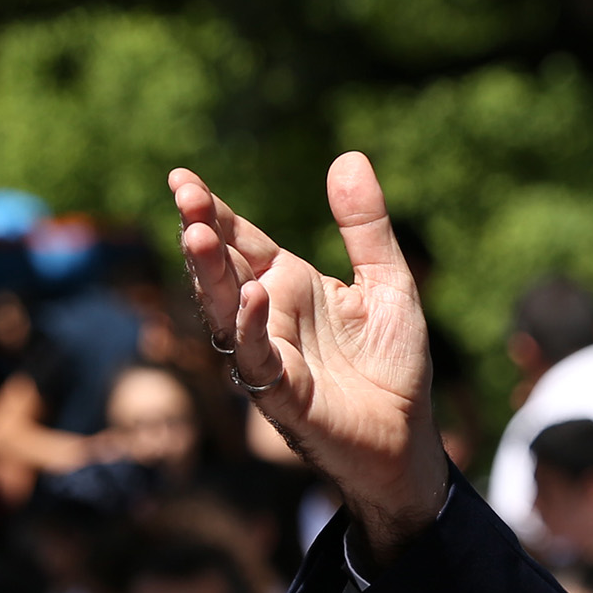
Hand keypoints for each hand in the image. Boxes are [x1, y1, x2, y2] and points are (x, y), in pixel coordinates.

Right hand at [172, 155, 450, 562]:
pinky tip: (254, 296)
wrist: (409, 435)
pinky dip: (251, 328)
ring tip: (197, 234)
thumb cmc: (394, 362)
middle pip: (222, 269)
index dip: (212, 209)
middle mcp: (268, 315)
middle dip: (200, 233)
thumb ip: (367, 226)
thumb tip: (349, 157)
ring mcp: (268, 354)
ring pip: (224, 311)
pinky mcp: (280, 393)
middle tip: (183, 195)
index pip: (240, 239)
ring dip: (210, 275)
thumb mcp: (390, 281)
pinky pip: (255, 359)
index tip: (182, 178)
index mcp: (288, 283)